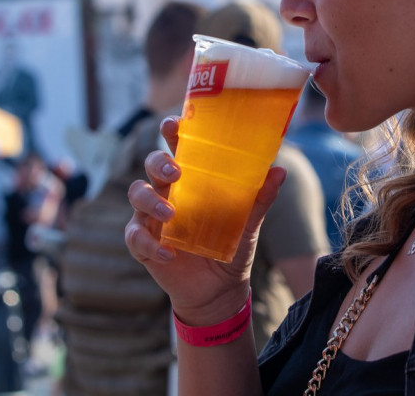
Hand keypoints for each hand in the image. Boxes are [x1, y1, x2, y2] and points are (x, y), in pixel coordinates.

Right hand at [124, 116, 287, 325]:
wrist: (220, 289)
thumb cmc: (231, 244)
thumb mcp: (249, 222)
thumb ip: (260, 198)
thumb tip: (279, 171)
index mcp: (191, 179)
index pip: (177, 147)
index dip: (172, 132)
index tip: (174, 124)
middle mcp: (168, 191)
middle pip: (151, 164)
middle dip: (158, 162)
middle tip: (175, 173)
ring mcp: (152, 216)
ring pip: (136, 193)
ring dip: (150, 201)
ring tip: (170, 214)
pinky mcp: (144, 243)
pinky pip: (135, 236)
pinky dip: (149, 243)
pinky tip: (169, 253)